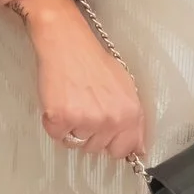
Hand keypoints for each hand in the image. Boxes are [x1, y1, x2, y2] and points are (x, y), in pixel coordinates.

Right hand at [24, 0, 145, 161]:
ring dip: (71, 128)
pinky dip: (54, 122)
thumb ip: (134, 120)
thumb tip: (139, 150)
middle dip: (89, 132)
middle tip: (84, 105)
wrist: (67, 43)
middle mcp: (110, 121)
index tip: (104, 133)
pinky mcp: (60, 120)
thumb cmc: (94, 62)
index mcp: (130, 114)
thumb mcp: (125, 87)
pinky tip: (58, 101)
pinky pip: (56, 135)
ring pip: (76, 143)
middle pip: (96, 148)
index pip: (123, 150)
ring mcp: (85, 122)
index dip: (112, 142)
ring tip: (72, 100)